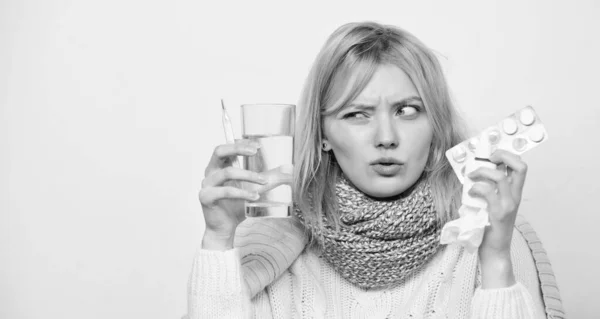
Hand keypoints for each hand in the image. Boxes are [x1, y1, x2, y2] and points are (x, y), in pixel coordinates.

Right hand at [198, 140, 291, 249]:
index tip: (257, 146)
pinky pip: (226, 191)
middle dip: (238, 149)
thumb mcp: (255, 188)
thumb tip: (289, 170)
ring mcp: (207, 184)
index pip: (227, 147)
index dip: (241, 143)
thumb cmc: (237, 206)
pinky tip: (254, 196)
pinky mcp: (206, 197)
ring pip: (227, 172)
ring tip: (264, 181)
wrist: (225, 228)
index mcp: (219, 166)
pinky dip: (242, 193)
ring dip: (248, 175)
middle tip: (255, 151)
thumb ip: (268, 178)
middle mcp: (211, 172)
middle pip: (220, 151)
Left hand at [467, 149, 526, 287]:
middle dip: (502, 155)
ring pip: (500, 177)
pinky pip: (487, 192)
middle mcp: (515, 196)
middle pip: (520, 166)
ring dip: (482, 172)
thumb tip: (473, 173)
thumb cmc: (490, 227)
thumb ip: (489, 190)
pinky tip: (470, 193)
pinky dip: (476, 188)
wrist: (495, 251)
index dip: (508, 154)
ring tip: (471, 177)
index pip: (521, 166)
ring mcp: (508, 204)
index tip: (492, 154)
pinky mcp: (498, 213)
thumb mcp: (491, 204)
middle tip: (487, 158)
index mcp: (515, 193)